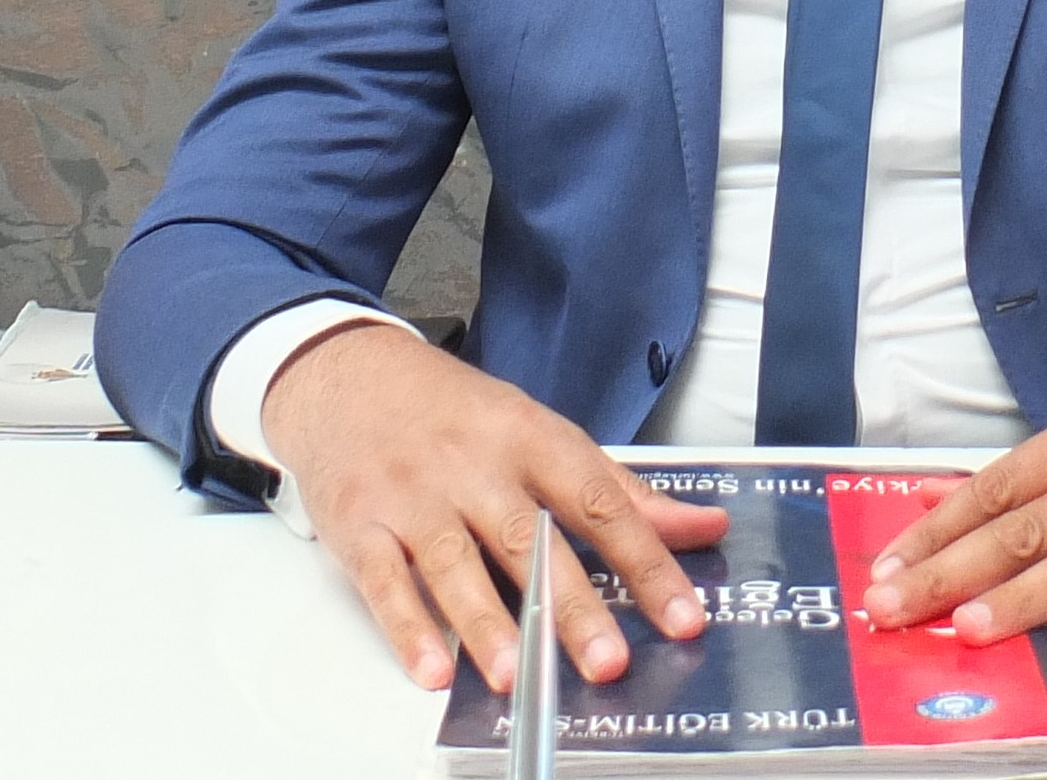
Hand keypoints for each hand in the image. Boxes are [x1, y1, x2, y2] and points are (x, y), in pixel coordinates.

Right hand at [261, 323, 729, 691]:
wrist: (344, 372)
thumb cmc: (451, 411)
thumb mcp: (541, 432)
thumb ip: (620, 489)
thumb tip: (702, 528)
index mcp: (529, 437)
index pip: (599, 501)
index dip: (645, 560)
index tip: (680, 614)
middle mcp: (473, 464)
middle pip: (529, 539)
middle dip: (572, 605)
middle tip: (607, 660)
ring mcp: (414, 494)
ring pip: (455, 562)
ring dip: (487, 622)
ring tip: (520, 673)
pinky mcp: (360, 523)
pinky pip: (385, 580)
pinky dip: (408, 628)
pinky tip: (434, 668)